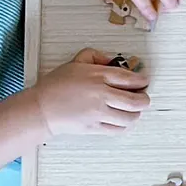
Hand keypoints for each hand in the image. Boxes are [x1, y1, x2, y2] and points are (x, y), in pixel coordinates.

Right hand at [36, 48, 150, 135]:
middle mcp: (101, 94)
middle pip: (136, 100)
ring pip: (130, 117)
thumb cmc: (55, 86)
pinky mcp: (94, 127)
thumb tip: (111, 60)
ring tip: (134, 110)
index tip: (144, 81)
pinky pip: (118, 129)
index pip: (131, 79)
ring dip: (136, 114)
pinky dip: (125, 126)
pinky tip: (123, 121)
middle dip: (144, 99)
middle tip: (143, 97)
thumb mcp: (75, 62)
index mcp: (98, 76)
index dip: (142, 81)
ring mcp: (98, 112)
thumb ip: (95, 56)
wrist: (41, 108)